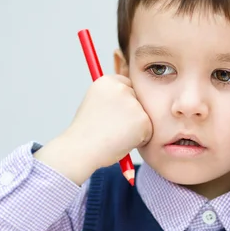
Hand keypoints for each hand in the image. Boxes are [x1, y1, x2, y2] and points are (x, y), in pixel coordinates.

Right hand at [35, 75, 152, 184]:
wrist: (80, 149)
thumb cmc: (85, 133)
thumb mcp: (94, 106)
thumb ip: (111, 100)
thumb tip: (126, 105)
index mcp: (106, 81)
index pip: (127, 86)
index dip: (124, 102)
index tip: (117, 114)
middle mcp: (121, 88)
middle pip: (138, 100)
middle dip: (131, 115)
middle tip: (113, 128)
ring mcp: (132, 103)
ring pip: (143, 117)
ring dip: (134, 128)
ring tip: (114, 136)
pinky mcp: (142, 119)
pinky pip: (148, 131)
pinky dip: (139, 140)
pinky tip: (121, 142)